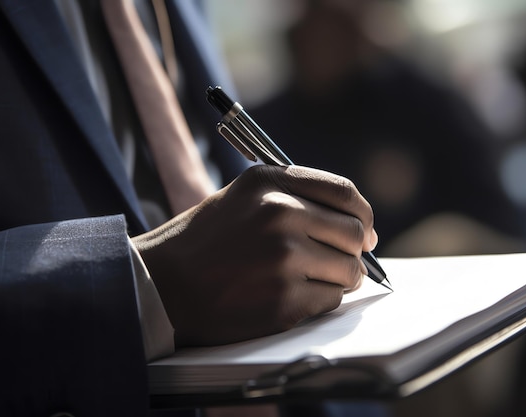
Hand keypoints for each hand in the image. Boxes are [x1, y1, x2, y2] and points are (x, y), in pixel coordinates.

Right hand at [132, 165, 376, 346]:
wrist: (160, 286)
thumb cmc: (203, 243)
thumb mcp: (243, 198)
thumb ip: (295, 199)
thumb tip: (358, 225)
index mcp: (270, 183)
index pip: (345, 193)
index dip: (363, 215)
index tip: (365, 231)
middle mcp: (280, 213)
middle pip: (354, 232)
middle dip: (355, 250)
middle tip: (342, 261)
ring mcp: (283, 258)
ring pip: (349, 270)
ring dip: (339, 278)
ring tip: (311, 280)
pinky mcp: (284, 300)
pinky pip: (331, 300)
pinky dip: (321, 300)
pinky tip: (292, 297)